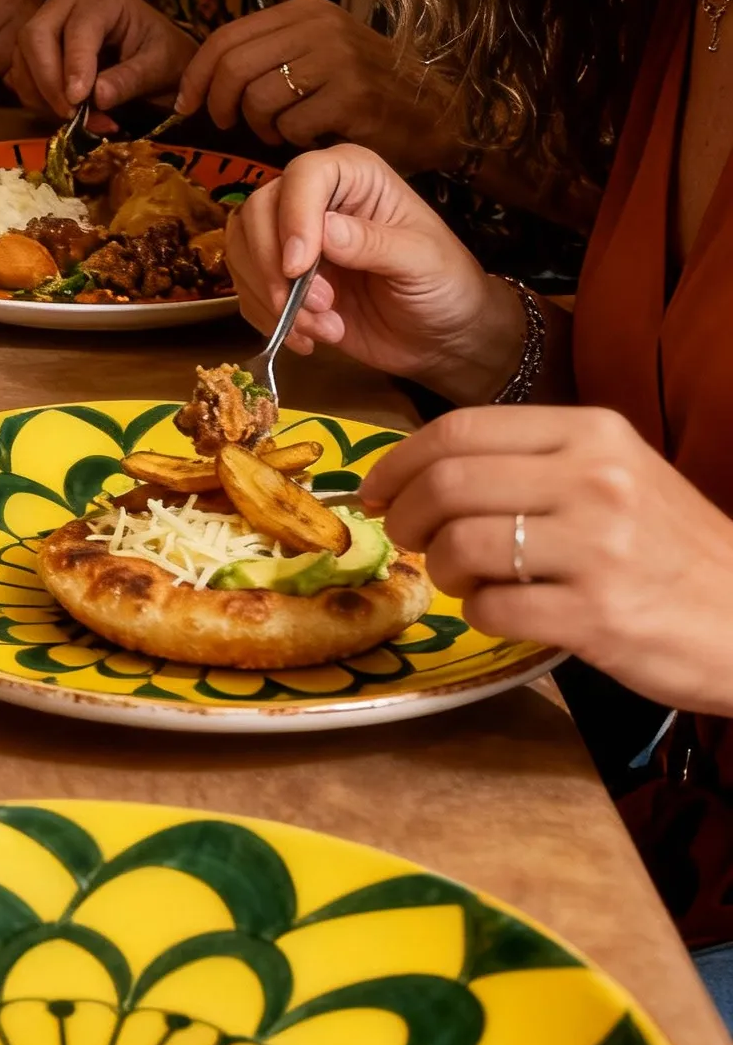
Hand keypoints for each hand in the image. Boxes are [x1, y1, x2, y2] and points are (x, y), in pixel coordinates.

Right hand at [6, 0, 194, 117]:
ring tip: (75, 119)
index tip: (77, 101)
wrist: (158, 57)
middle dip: (48, 80)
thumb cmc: (163, 56)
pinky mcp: (36, 47)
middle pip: (36, 34)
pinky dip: (36, 98)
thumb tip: (96, 98)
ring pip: (22, 55)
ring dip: (41, 94)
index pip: (78, 27)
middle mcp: (67, 2)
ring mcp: (47, 22)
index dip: (74, 64)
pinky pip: (21, 73)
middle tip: (69, 114)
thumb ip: (130, 80)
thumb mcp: (160, 67)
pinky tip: (64, 112)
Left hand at [174, 0, 459, 169]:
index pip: (226, 37)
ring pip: (258, 100)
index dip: (196, 74)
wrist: (439, 113)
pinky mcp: (353, 97)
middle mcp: (320, 26)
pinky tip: (313, 138)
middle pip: (234, 68)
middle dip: (219, 105)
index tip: (185, 103)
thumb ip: (269, 53)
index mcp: (304, 10)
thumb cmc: (368, 89)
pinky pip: (291, 127)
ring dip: (260, 127)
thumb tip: (202, 75)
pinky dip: (293, 142)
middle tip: (227, 125)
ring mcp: (339, 59)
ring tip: (281, 131)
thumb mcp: (318, 52)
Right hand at [225, 143, 521, 402]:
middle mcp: (315, 199)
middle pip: (258, 210)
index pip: (305, 176)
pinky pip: (246, 290)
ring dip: (272, 297)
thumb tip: (325, 230)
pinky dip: (268, 319)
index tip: (299, 266)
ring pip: (242, 250)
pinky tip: (307, 340)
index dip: (294, 217)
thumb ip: (375, 244)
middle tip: (320, 306)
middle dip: (275, 266)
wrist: (440, 338)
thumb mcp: (423, 262)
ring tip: (323, 330)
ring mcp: (292, 239)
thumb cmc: (445, 287)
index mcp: (354, 177)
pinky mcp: (279, 279)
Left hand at [364, 405, 732, 715]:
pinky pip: (493, 608)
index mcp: (591, 433)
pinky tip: (500, 610)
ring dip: (439, 567)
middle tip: (403, 536)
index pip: (459, 429)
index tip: (374, 489)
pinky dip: (478, 612)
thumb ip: (529, 463)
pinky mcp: (597, 615)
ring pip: (461, 545)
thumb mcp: (616, 475)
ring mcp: (598, 548)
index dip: (398, 461)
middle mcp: (594, 479)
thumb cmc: (671, 547)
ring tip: (459, 577)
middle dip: (404, 515)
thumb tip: (419, 473)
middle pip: (447, 483)